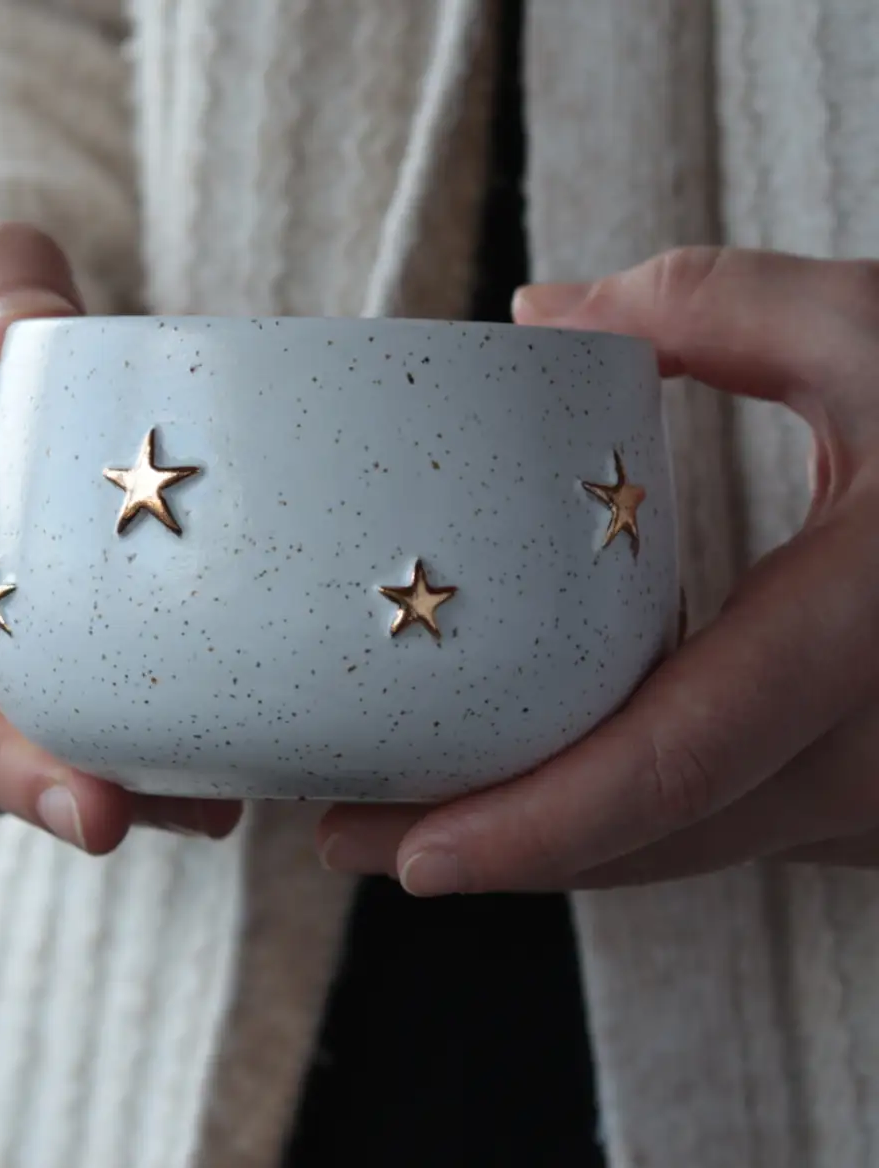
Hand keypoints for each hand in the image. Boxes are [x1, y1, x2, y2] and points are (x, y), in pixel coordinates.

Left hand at [318, 247, 878, 892]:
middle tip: (347, 833)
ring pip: (681, 852)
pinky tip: (530, 783)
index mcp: (863, 638)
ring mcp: (875, 801)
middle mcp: (873, 756)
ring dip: (545, 849)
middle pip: (648, 842)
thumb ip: (719, 305)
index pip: (673, 767)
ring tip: (406, 815)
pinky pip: (717, 830)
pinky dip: (617, 823)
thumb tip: (540, 313)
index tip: (404, 856)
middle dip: (491, 854)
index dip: (532, 828)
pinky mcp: (863, 802)